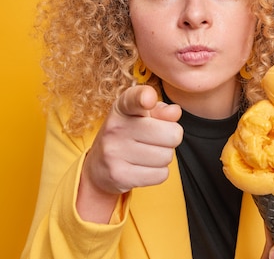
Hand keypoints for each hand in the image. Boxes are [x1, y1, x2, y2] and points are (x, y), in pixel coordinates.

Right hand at [77, 85, 182, 221]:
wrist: (98, 166)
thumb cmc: (128, 134)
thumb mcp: (142, 116)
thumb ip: (161, 111)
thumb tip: (175, 112)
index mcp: (122, 107)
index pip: (134, 99)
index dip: (144, 97)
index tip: (148, 99)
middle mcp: (115, 127)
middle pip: (171, 134)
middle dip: (171, 139)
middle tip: (157, 139)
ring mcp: (114, 152)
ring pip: (167, 157)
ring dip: (164, 157)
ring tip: (148, 154)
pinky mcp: (119, 175)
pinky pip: (161, 175)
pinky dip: (158, 173)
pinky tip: (143, 167)